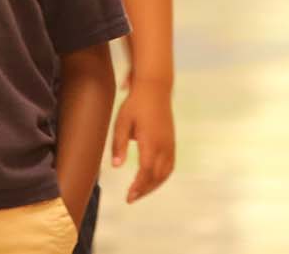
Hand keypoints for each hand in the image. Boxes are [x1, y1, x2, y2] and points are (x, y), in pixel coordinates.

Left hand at [111, 78, 174, 201]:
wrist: (155, 90)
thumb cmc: (135, 105)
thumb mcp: (122, 122)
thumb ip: (119, 144)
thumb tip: (116, 166)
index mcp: (150, 143)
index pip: (146, 172)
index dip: (138, 187)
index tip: (129, 196)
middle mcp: (164, 148)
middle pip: (156, 177)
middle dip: (144, 190)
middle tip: (132, 197)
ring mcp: (170, 146)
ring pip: (165, 174)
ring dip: (154, 186)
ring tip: (140, 191)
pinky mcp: (172, 144)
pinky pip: (169, 167)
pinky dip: (161, 177)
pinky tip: (153, 179)